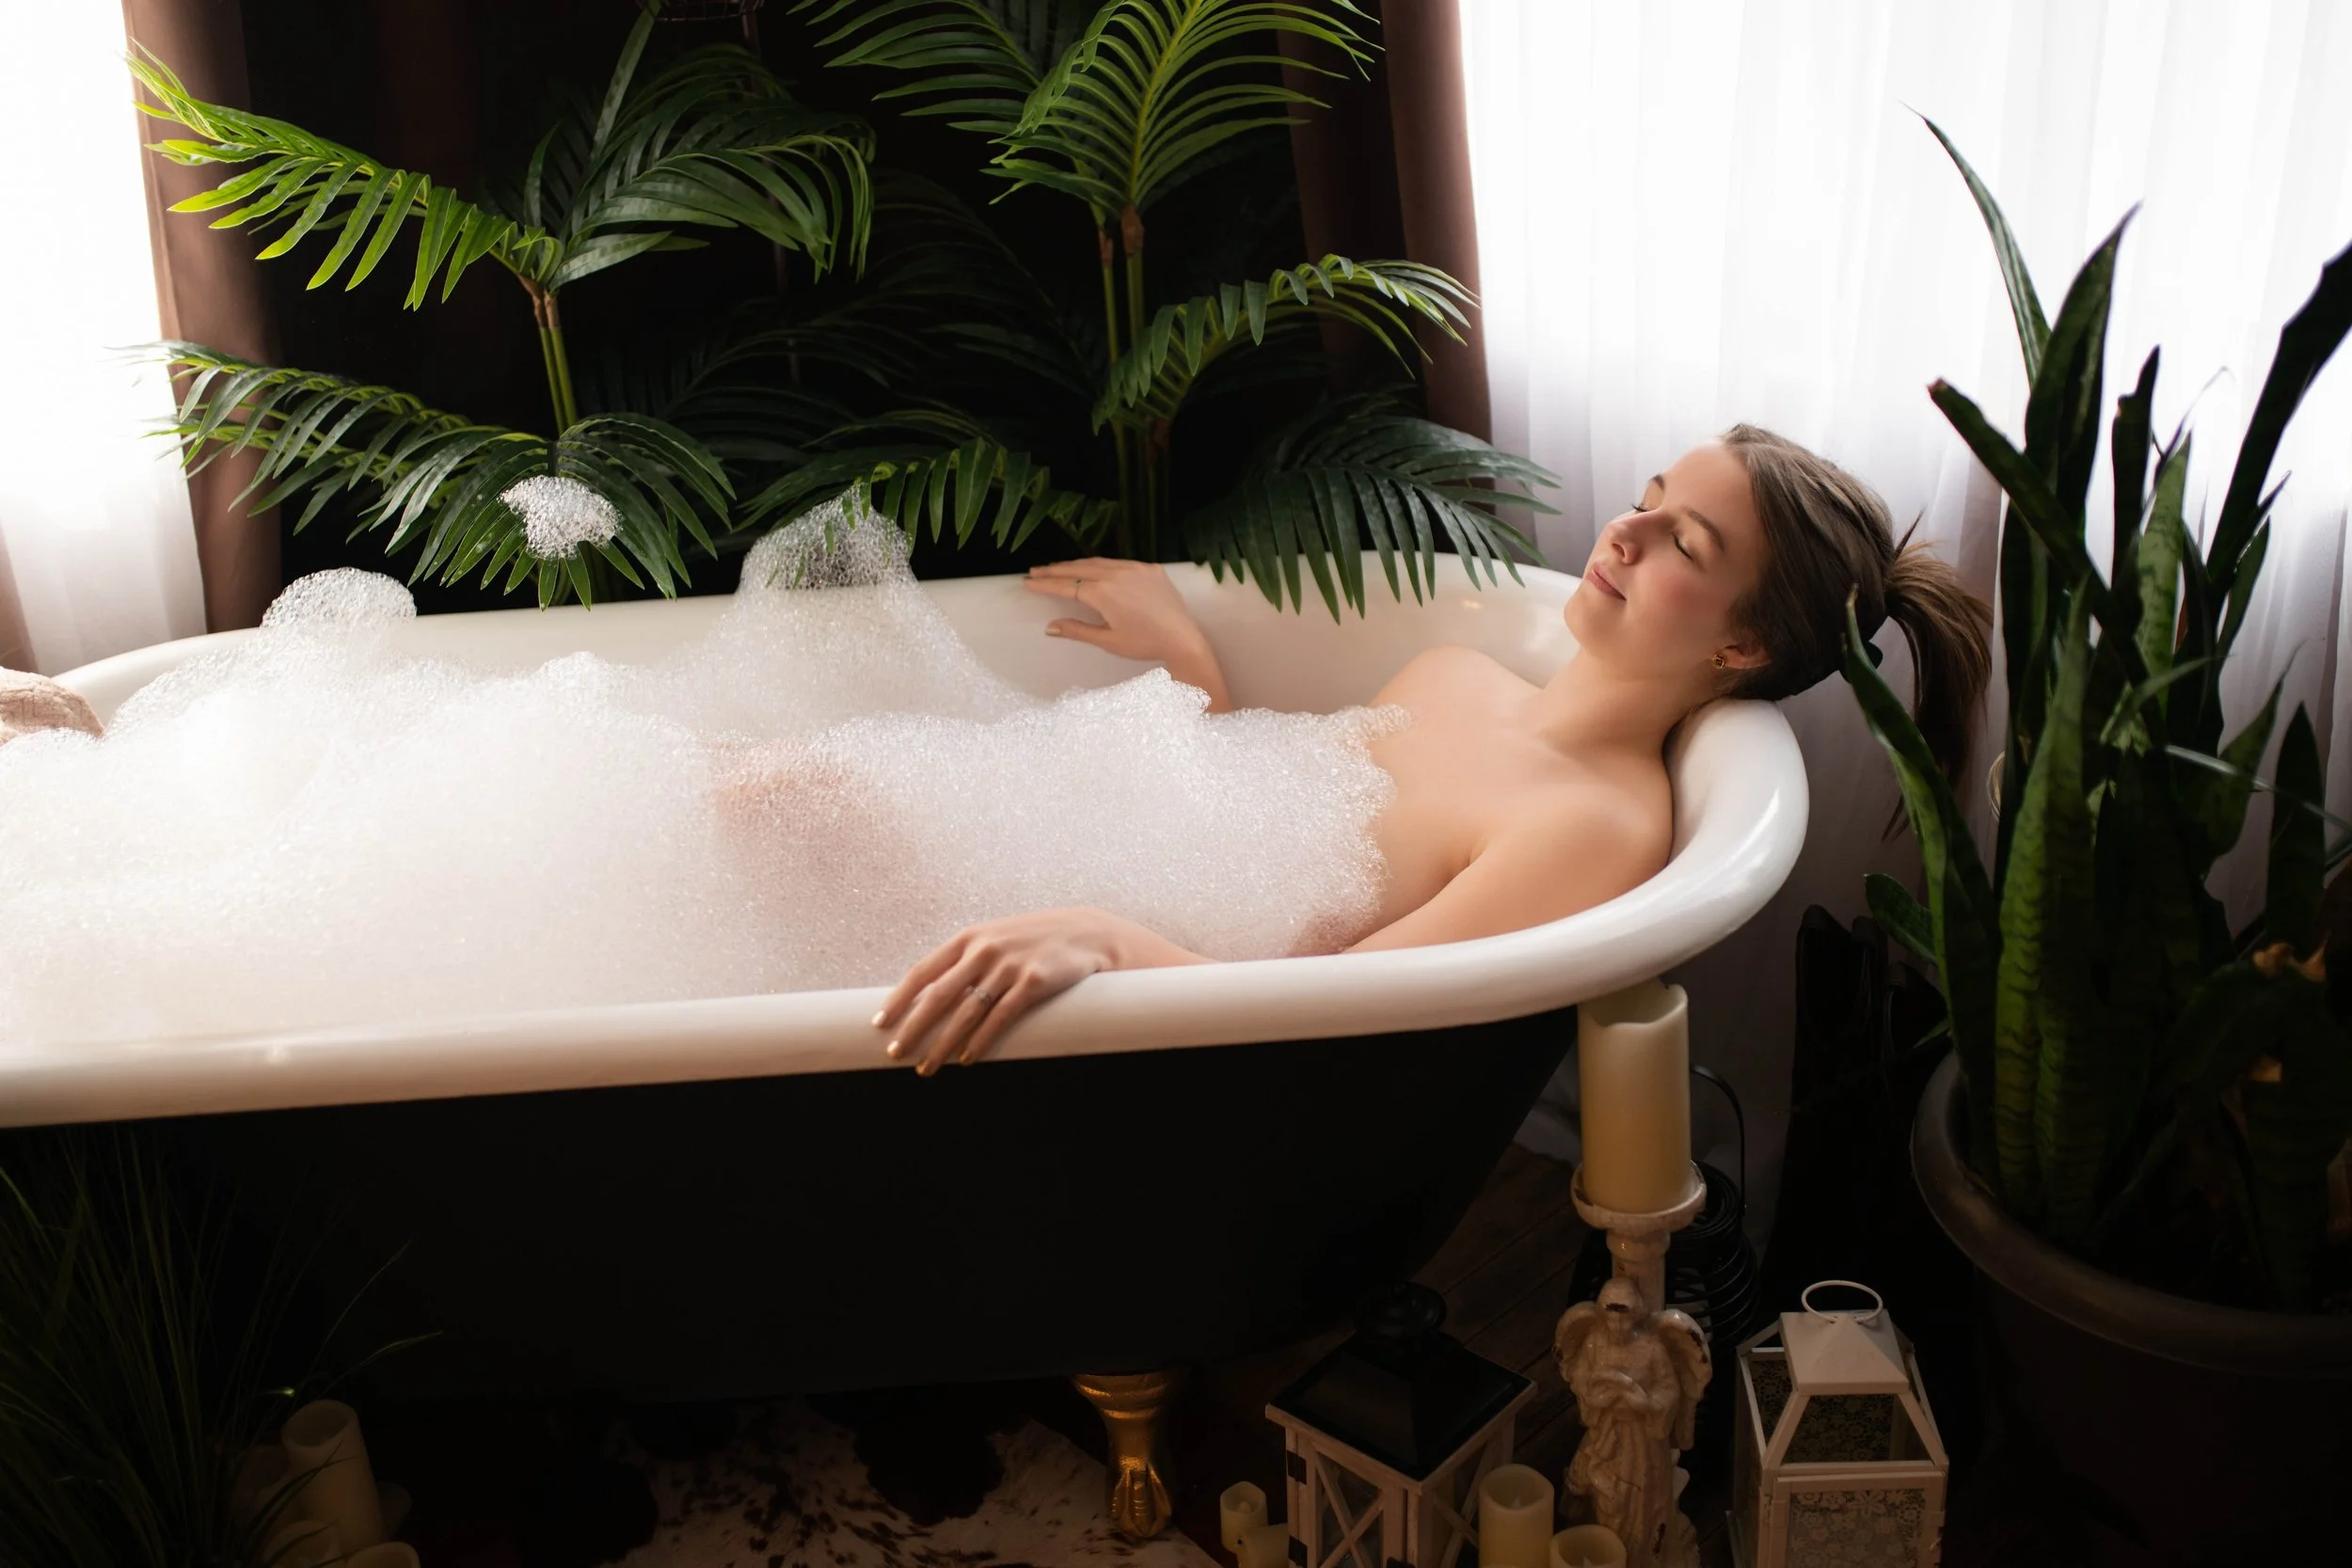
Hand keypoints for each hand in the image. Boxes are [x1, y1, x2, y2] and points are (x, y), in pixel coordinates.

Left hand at [872, 904, 1213, 1073]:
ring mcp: (1008, 966)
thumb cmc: (1035, 941)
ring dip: (943, 1044)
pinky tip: (967, 1059)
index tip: (879, 1023)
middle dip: (913, 1028)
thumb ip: (966, 960)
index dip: (899, 999)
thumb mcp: (996, 939)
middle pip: (937, 996)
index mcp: (969, 938)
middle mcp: (984, 950)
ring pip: (965, 1013)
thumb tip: (931, 994)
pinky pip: (999, 1019)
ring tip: (928, 1067)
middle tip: (895, 1054)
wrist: (1088, 933)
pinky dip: (979, 1042)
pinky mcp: (1034, 983)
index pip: (923, 971)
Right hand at [1023, 558, 1207, 664]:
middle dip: (1055, 570)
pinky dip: (1102, 565)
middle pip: (1078, 569)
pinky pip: (1119, 563)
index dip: (1045, 584)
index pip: (1066, 586)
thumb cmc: (1144, 644)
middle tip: (1036, 571)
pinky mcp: (1150, 569)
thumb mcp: (1107, 640)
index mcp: (1103, 593)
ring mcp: (1135, 568)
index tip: (1027, 582)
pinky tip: (1094, 569)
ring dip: (1076, 565)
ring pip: (1099, 562)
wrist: (1182, 638)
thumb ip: (1077, 630)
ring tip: (1059, 568)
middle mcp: (1117, 574)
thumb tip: (1049, 627)